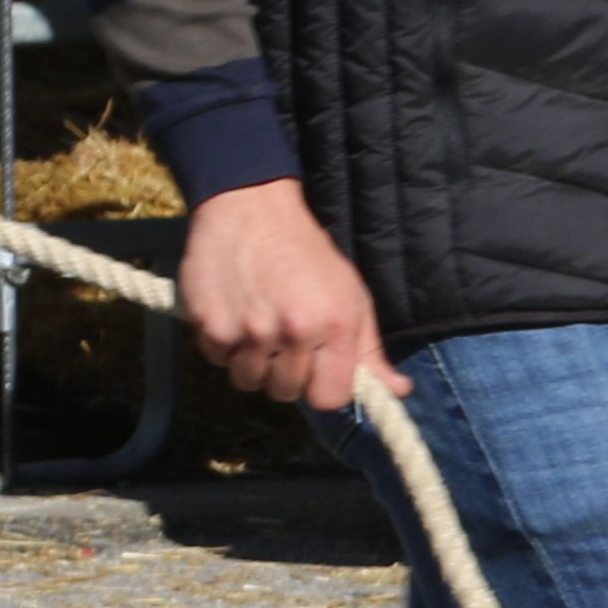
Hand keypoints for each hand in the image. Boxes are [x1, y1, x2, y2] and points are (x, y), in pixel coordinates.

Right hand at [180, 182, 389, 411]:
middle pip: (286, 393)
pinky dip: (224, 346)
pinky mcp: (209, 324)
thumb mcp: (351, 296)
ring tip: (257, 328)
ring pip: (249, 382)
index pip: (329, 399)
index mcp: (333, 326)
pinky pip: (218, 361)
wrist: (249, 207)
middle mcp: (291, 332)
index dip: (321, 387)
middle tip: (283, 340)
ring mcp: (247, 331)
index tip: (315, 368)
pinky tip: (234, 315)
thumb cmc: (306, 253)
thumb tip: (399, 391)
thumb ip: (370, 350)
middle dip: (286, 373)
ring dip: (252, 363)